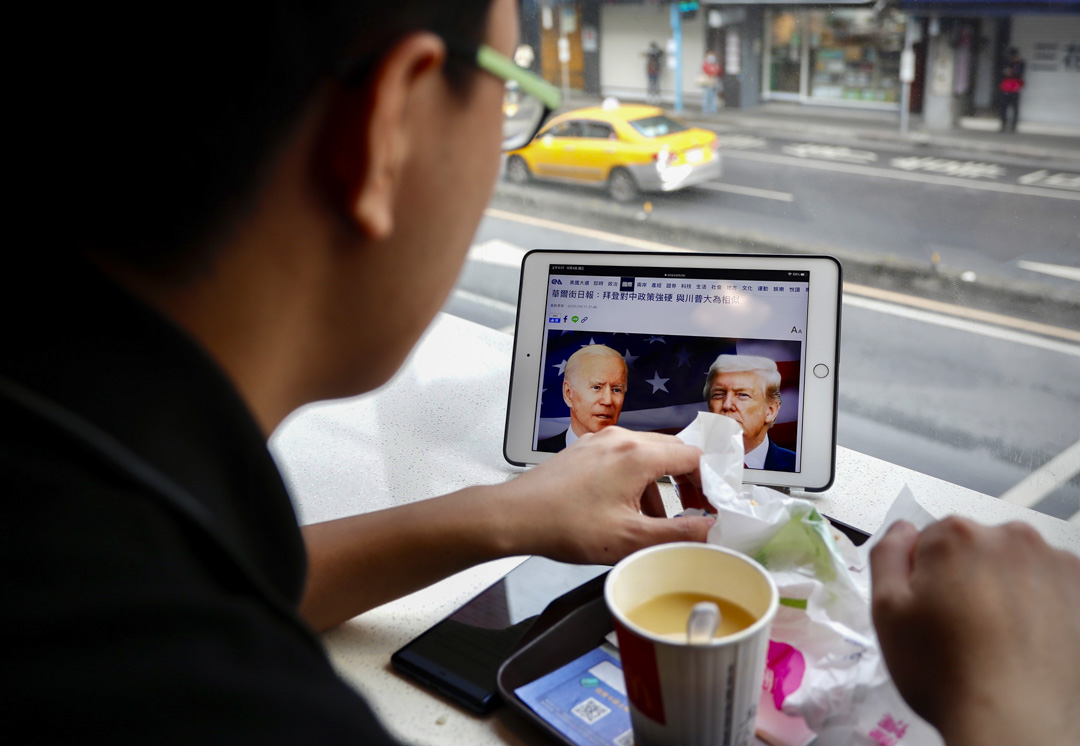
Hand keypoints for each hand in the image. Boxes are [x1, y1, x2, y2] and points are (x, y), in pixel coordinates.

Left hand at [501, 427, 713, 564]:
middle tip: (694, 511)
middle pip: (672, 451)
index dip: (710, 483)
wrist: (515, 516)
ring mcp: (600, 442)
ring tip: (656, 521)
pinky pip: (623, 458)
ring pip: (647, 456)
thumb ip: (678, 534)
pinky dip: (635, 481)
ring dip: (659, 486)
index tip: (713, 506)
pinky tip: (626, 512)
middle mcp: (620, 439)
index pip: (693, 457)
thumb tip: (712, 530)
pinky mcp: (585, 451)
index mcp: (637, 455)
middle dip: (687, 482)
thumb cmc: (565, 525)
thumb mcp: (630, 538)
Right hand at [870, 517, 1079, 745]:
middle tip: (959, 628)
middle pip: (975, 547)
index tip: (929, 611)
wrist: (1014, 724)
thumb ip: (887, 555)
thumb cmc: (944, 671)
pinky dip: (1037, 604)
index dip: (924, 577)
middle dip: (965, 577)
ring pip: (1013, 566)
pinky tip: (1025, 639)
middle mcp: (1011, 537)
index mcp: (958, 535)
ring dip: (1003, 589)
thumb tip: (903, 530)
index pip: (930, 540)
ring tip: (995, 638)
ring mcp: (1054, 564)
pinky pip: (1048, 584)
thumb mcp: (886, 611)